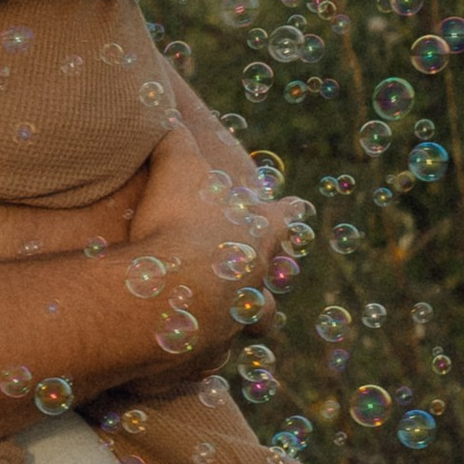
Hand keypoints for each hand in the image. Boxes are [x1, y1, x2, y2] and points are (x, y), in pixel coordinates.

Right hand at [124, 125, 303, 355]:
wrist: (165, 293)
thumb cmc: (177, 225)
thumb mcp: (176, 166)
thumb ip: (174, 138)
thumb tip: (164, 107)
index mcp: (257, 234)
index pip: (287, 216)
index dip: (290, 210)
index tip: (299, 206)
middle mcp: (257, 279)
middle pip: (277, 276)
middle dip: (272, 274)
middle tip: (265, 272)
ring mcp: (238, 321)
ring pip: (257, 323)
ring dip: (247, 320)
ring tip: (234, 321)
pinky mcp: (210, 355)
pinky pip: (213, 356)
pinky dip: (203, 352)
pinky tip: (187, 350)